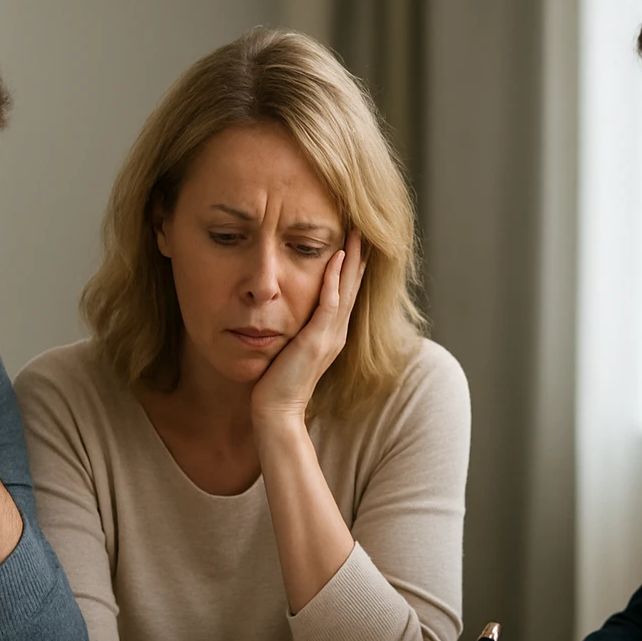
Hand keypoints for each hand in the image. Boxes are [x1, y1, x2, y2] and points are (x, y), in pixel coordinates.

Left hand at [250, 230, 364, 424]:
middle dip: (359, 257)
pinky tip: (336, 257)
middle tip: (364, 229)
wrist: (277, 411)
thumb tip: (286, 315)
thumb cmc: (277, 384)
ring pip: (346, 290)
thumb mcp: (290, 350)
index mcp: (331, 334)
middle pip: (353, 287)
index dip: (352, 268)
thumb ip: (295, 331)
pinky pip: (329, 303)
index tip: (355, 243)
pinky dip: (334, 279)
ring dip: (352, 260)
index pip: (346, 294)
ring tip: (357, 234)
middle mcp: (336, 333)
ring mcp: (329, 337)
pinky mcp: (316, 340)